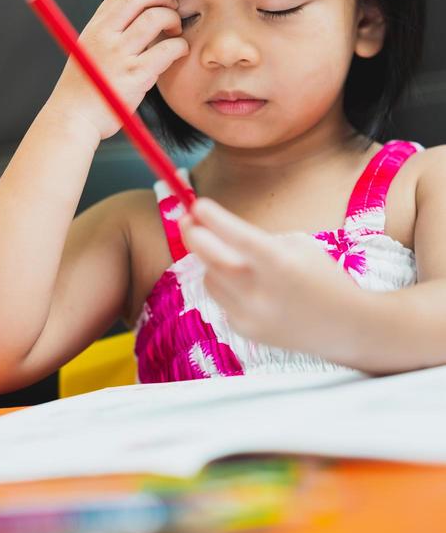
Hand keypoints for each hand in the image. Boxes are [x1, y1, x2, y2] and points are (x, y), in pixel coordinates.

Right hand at [48, 0, 188, 139]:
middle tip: (175, 9)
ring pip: (156, 19)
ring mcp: (119, 56)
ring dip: (173, 20)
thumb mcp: (86, 52)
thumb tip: (137, 19)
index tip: (159, 1)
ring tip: (176, 32)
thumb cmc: (83, 90)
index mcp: (94, 29)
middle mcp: (105, 37)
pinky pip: (166, 50)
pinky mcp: (135, 76)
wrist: (73, 120)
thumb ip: (108, 35)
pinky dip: (179, 46)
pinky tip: (179, 52)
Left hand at [179, 197, 367, 367]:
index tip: (197, 203)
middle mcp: (262, 291)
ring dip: (209, 261)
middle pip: (212, 260)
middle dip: (194, 236)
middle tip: (187, 220)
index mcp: (281, 263)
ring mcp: (251, 314)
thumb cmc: (323, 277)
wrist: (346, 326)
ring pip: (210, 278)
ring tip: (223, 252)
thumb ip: (259, 239)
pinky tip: (242, 282)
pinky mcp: (245, 329)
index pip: (239, 237)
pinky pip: (221, 299)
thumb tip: (218, 231)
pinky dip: (223, 285)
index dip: (214, 219)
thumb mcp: (299, 246)